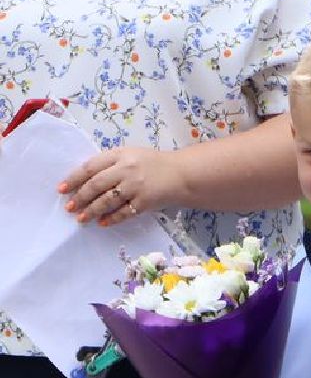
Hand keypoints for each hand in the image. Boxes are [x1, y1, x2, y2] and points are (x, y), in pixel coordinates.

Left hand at [59, 145, 181, 226]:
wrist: (183, 174)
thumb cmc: (153, 164)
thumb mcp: (131, 155)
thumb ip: (110, 164)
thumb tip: (84, 180)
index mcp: (120, 155)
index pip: (90, 167)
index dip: (73, 179)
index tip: (61, 189)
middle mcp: (127, 170)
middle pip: (96, 185)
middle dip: (80, 198)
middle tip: (69, 207)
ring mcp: (136, 186)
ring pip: (107, 200)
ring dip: (92, 211)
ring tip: (81, 218)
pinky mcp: (145, 201)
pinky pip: (124, 212)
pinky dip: (112, 219)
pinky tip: (102, 223)